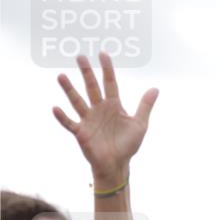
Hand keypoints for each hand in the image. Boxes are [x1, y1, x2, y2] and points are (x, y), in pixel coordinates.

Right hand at [53, 52, 157, 184]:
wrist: (117, 165)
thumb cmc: (128, 145)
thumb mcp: (139, 125)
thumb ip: (145, 106)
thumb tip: (155, 89)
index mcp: (113, 105)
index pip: (110, 83)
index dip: (107, 69)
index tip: (102, 54)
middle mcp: (99, 109)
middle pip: (91, 87)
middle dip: (86, 72)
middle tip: (80, 56)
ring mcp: (88, 119)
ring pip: (77, 101)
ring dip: (69, 89)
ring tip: (61, 76)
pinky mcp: (81, 132)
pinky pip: (69, 123)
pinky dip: (62, 117)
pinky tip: (55, 108)